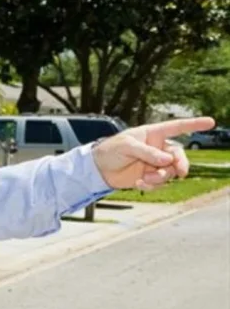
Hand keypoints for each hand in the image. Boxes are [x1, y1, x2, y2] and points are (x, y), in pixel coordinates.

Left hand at [93, 117, 214, 189]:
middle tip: (180, 172)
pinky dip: (152, 185)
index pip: (177, 127)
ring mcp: (155, 163)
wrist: (97, 169)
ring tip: (145, 179)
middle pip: (179, 155)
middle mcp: (158, 148)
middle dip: (181, 164)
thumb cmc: (110, 150)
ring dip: (161, 177)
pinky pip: (160, 183)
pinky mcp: (149, 177)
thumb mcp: (126, 146)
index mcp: (153, 134)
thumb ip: (147, 152)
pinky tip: (139, 184)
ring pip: (170, 171)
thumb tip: (167, 160)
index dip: (194, 124)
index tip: (211, 122)